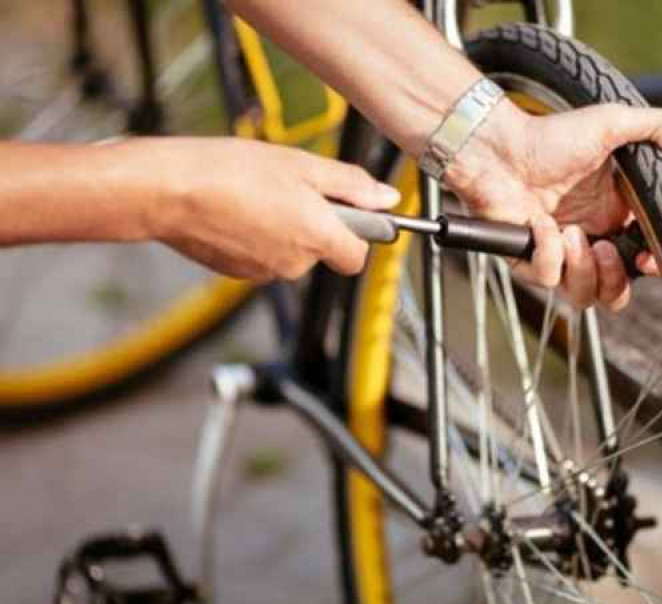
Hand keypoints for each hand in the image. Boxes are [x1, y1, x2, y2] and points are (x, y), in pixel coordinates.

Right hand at [141, 138, 398, 281]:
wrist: (167, 190)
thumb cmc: (229, 171)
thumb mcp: (301, 165)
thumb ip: (350, 184)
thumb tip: (387, 199)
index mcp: (318, 238)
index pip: (356, 256)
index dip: (355, 232)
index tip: (345, 210)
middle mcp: (295, 264)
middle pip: (321, 251)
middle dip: (312, 224)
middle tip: (287, 188)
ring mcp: (264, 272)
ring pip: (288, 253)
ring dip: (281, 228)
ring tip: (254, 195)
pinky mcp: (236, 273)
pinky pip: (259, 256)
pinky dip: (254, 236)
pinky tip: (235, 210)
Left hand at [444, 101, 661, 310]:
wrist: (499, 145)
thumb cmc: (551, 133)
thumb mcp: (613, 121)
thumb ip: (660, 128)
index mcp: (615, 216)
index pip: (641, 261)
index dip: (650, 269)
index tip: (648, 261)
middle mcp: (589, 239)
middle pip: (614, 292)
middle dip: (616, 282)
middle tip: (605, 248)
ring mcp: (557, 253)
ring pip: (582, 296)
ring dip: (583, 272)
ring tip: (573, 235)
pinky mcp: (527, 259)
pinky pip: (546, 279)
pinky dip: (547, 253)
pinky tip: (540, 223)